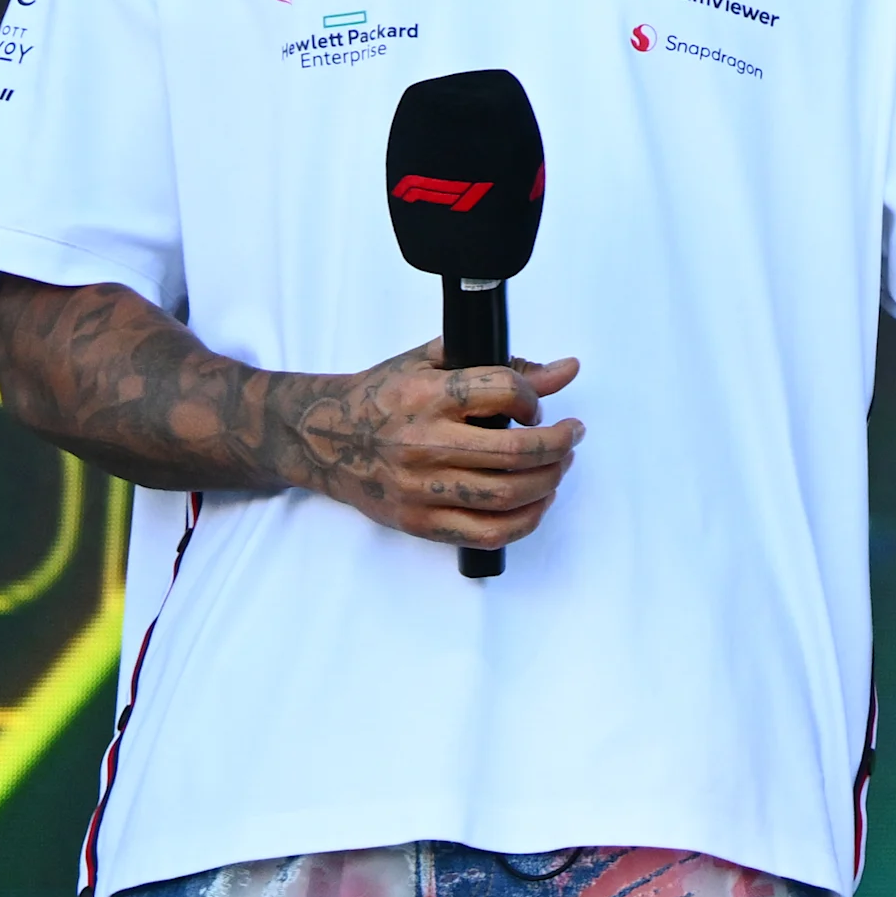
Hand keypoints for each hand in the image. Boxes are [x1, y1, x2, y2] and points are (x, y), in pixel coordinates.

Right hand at [275, 339, 586, 551]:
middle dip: (560, 443)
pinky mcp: (419, 522)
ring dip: (550, 480)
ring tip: (559, 466)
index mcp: (427, 396)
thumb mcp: (434, 363)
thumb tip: (567, 370)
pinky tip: (538, 501)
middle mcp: (424, 443)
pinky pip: (487, 533)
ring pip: (508, 495)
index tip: (538, 406)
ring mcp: (420, 488)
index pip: (504, 392)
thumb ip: (503, 363)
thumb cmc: (383, 396)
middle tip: (572, 435)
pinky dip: (526, 521)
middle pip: (516, 450)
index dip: (535, 398)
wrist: (323, 438)